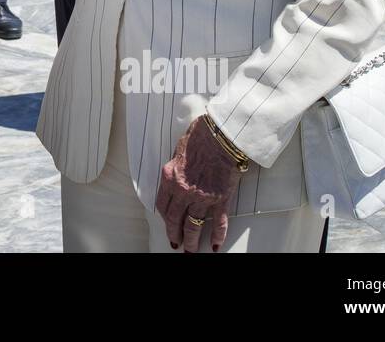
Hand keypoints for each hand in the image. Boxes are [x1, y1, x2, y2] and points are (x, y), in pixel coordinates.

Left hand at [156, 116, 243, 252]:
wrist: (221, 135)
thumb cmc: (201, 136)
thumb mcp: (178, 150)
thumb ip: (176, 167)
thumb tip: (177, 174)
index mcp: (170, 177)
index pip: (162, 204)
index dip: (164, 217)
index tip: (167, 223)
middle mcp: (183, 190)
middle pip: (175, 219)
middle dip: (174, 233)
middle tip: (176, 243)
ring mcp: (202, 196)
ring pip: (194, 225)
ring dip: (192, 240)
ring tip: (191, 250)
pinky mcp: (220, 199)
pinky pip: (218, 222)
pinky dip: (218, 235)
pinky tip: (216, 245)